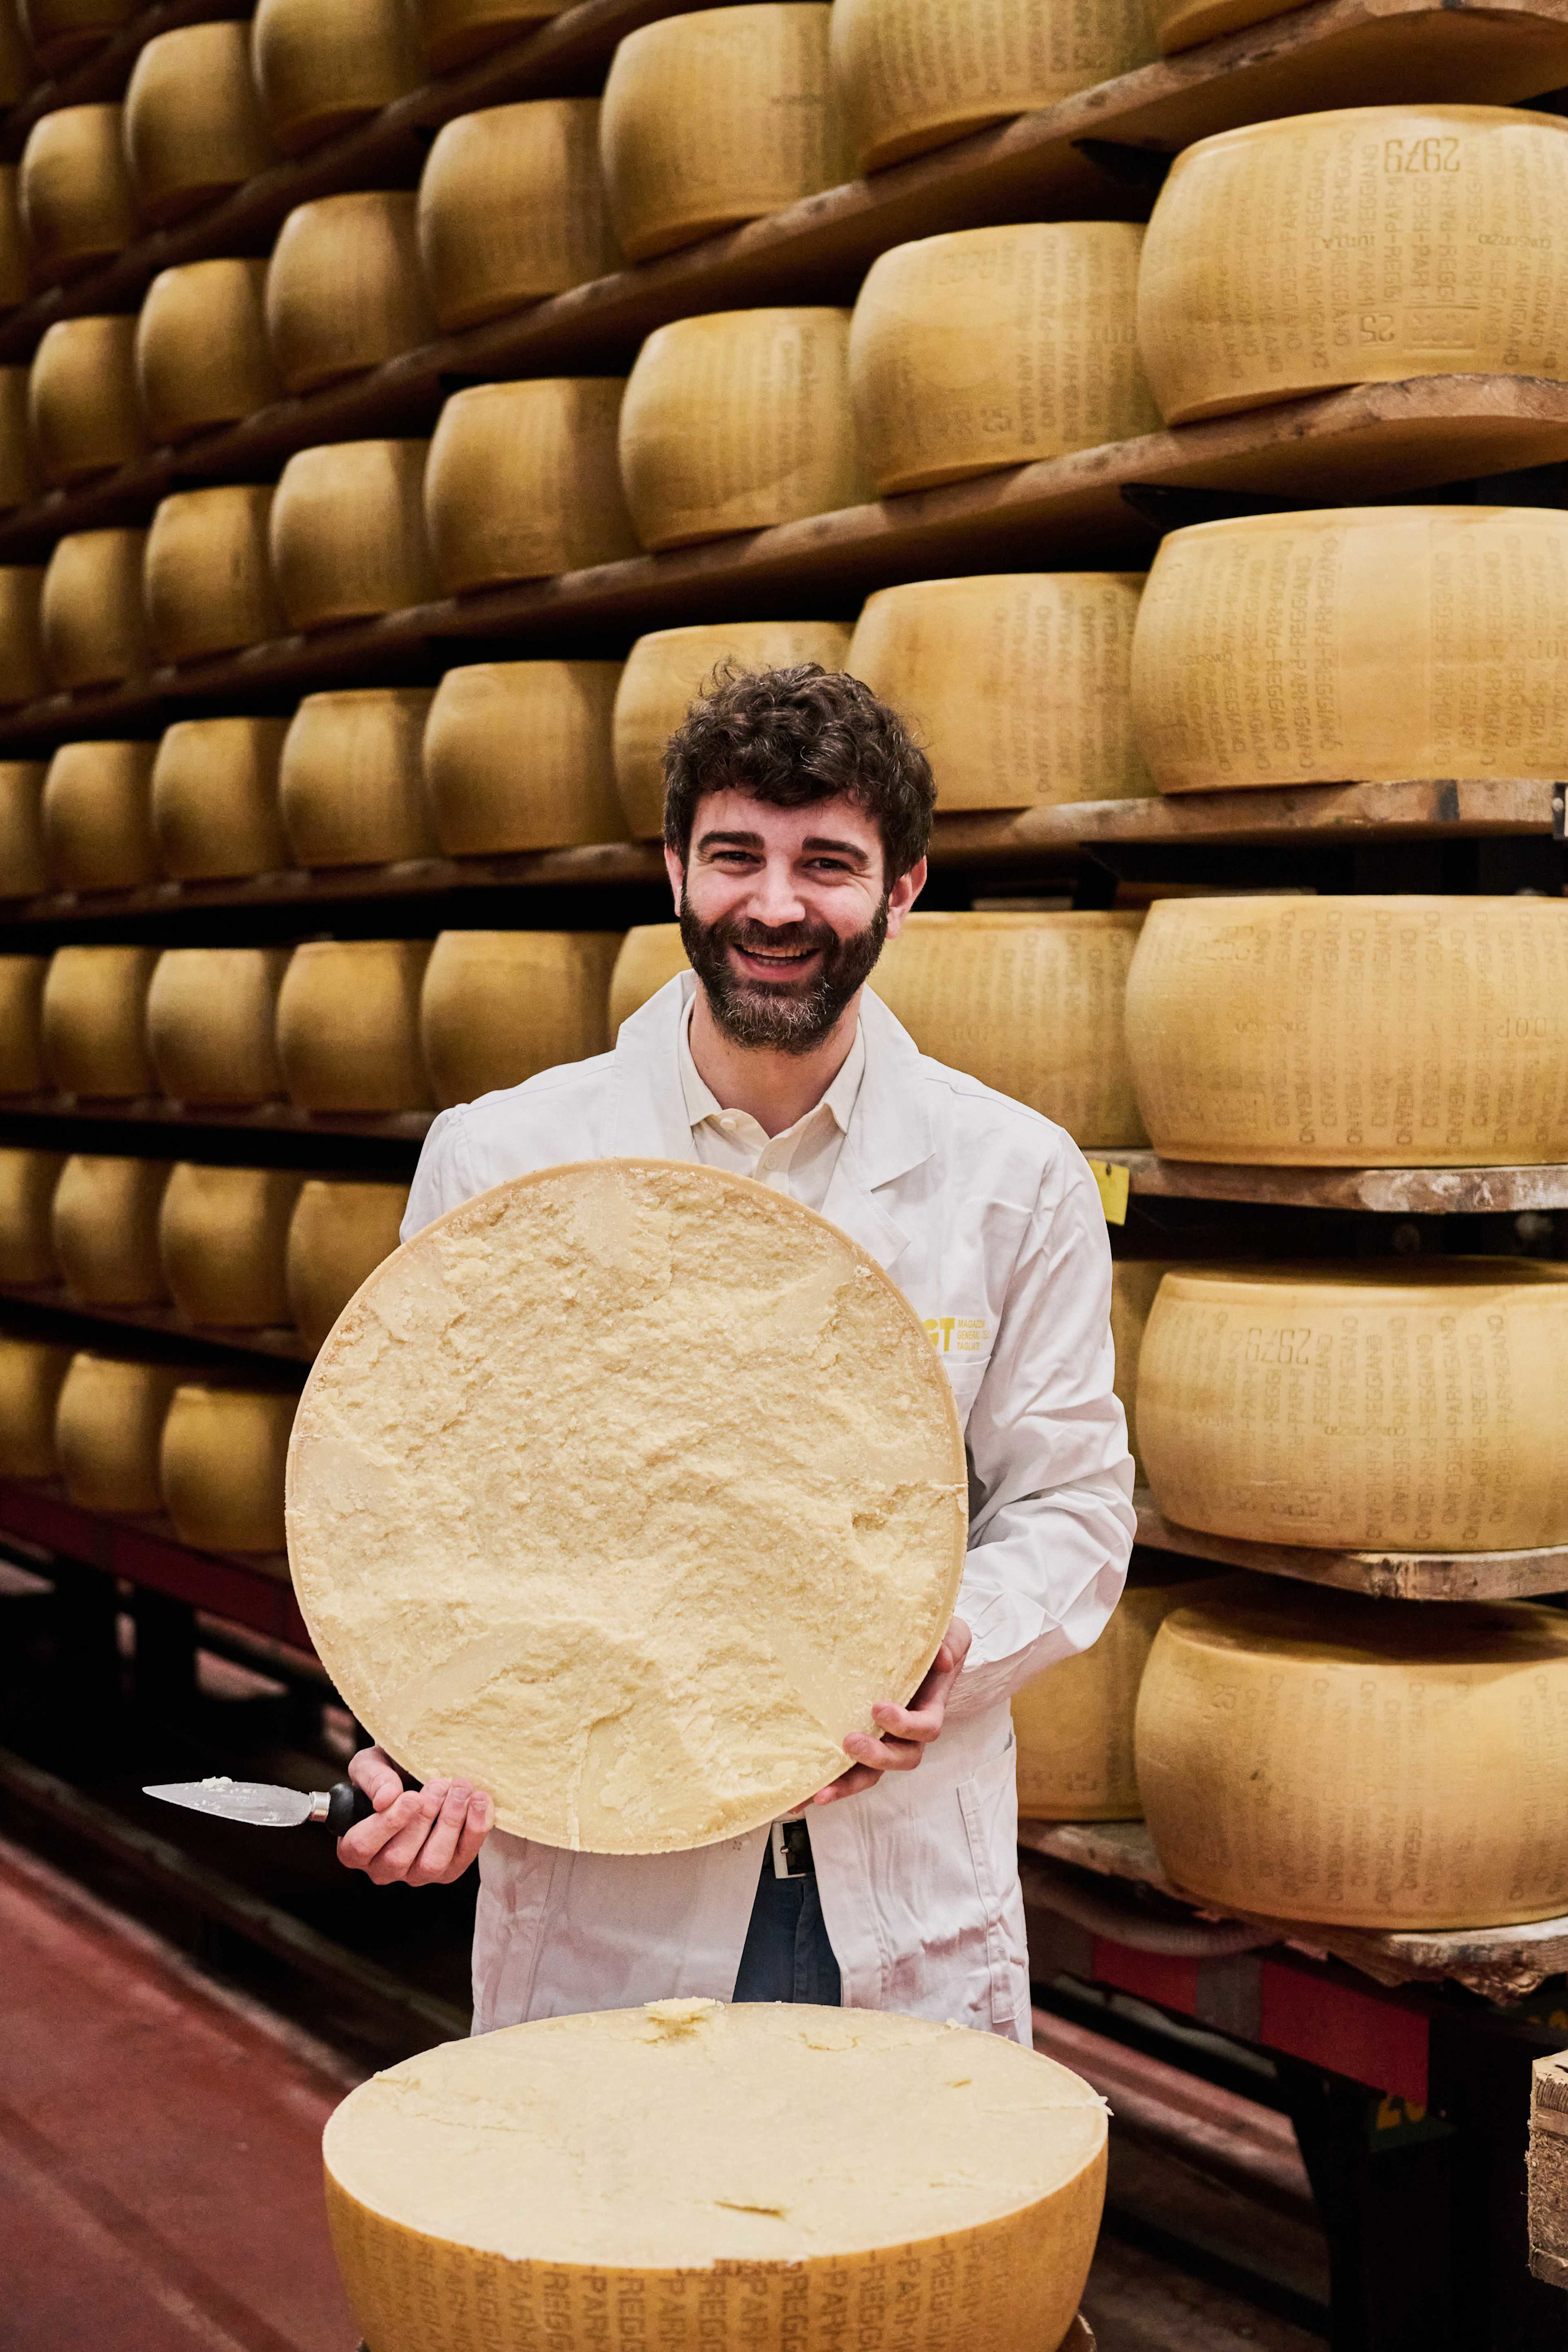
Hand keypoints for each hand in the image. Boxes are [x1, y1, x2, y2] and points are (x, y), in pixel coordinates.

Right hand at [337, 1744, 492, 1885]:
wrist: (419, 1770)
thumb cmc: (388, 1771)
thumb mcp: (370, 1764)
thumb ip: (373, 1778)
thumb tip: (385, 1799)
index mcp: (355, 1847)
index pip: (362, 1846)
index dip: (387, 1824)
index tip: (411, 1797)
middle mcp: (383, 1868)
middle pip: (399, 1857)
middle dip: (424, 1818)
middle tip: (439, 1784)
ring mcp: (416, 1873)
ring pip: (432, 1863)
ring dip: (450, 1823)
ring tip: (460, 1789)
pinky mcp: (448, 1871)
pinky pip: (463, 1858)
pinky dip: (475, 1828)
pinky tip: (480, 1800)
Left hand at [805, 1617, 971, 1810]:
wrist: (909, 1644)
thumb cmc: (931, 1641)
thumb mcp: (948, 1635)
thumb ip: (948, 1644)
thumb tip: (941, 1659)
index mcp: (928, 1710)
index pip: (925, 1729)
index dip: (905, 1725)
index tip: (878, 1708)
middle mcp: (905, 1733)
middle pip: (899, 1759)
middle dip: (875, 1758)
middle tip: (849, 1742)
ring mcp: (880, 1740)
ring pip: (869, 1773)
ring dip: (845, 1785)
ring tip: (819, 1792)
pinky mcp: (855, 1741)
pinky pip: (843, 1767)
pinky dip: (824, 1781)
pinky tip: (799, 1793)